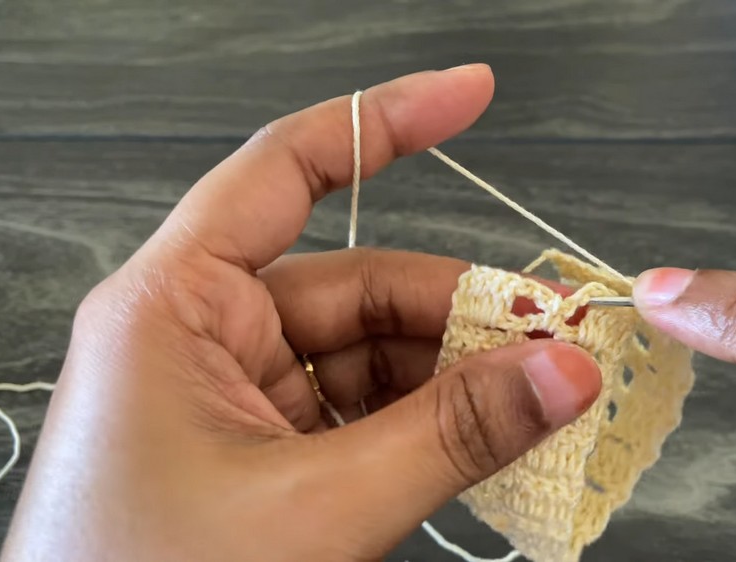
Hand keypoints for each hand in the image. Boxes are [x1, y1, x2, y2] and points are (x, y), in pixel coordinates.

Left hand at [1, 66, 601, 561]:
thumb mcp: (315, 508)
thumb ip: (448, 434)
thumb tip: (562, 373)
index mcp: (173, 308)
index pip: (286, 172)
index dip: (384, 123)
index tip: (472, 95)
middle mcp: (202, 336)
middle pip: (358, 284)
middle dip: (462, 309)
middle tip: (557, 336)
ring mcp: (236, 399)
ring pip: (371, 354)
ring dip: (456, 376)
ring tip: (539, 398)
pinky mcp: (264, 453)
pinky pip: (363, 412)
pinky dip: (427, 423)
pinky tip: (487, 438)